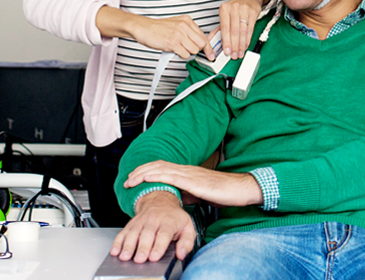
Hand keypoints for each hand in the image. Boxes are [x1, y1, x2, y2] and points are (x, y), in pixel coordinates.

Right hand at [96, 7, 209, 59]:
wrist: (143, 28)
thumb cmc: (158, 28)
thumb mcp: (177, 24)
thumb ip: (188, 32)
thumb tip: (199, 43)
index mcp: (187, 21)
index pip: (203, 36)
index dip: (208, 47)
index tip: (211, 55)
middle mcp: (185, 26)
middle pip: (201, 44)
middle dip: (196, 50)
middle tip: (188, 50)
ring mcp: (179, 34)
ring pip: (194, 50)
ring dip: (187, 52)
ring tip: (178, 48)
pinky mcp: (173, 43)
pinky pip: (185, 54)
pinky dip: (181, 55)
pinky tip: (174, 50)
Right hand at [110, 190, 194, 262]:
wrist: (160, 200)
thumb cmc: (174, 217)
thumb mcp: (187, 226)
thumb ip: (186, 242)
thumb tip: (182, 254)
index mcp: (169, 222)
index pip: (164, 234)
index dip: (159, 246)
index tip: (154, 257)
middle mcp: (154, 220)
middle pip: (147, 234)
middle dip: (142, 248)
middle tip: (139, 259)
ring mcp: (141, 221)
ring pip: (133, 233)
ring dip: (128, 246)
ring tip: (125, 256)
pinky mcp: (131, 224)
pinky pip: (123, 232)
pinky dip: (118, 242)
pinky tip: (115, 251)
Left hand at [124, 160, 263, 208]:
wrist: (237, 189)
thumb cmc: (221, 192)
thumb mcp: (198, 194)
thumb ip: (185, 194)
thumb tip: (174, 199)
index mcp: (186, 172)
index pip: (162, 167)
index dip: (146, 170)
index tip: (134, 178)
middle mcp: (186, 170)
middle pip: (157, 165)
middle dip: (140, 171)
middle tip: (127, 179)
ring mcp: (189, 173)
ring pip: (161, 169)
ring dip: (143, 173)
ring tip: (131, 180)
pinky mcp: (192, 181)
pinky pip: (171, 176)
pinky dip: (156, 175)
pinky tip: (147, 178)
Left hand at [217, 0, 271, 58]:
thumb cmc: (236, 7)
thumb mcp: (225, 14)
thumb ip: (218, 28)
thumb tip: (211, 41)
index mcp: (224, 9)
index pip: (224, 28)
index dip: (226, 41)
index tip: (226, 51)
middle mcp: (234, 8)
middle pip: (234, 31)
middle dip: (234, 45)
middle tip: (233, 55)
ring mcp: (244, 10)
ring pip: (242, 31)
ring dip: (241, 45)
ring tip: (239, 53)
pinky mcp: (253, 12)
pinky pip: (250, 29)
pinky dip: (247, 40)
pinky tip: (245, 46)